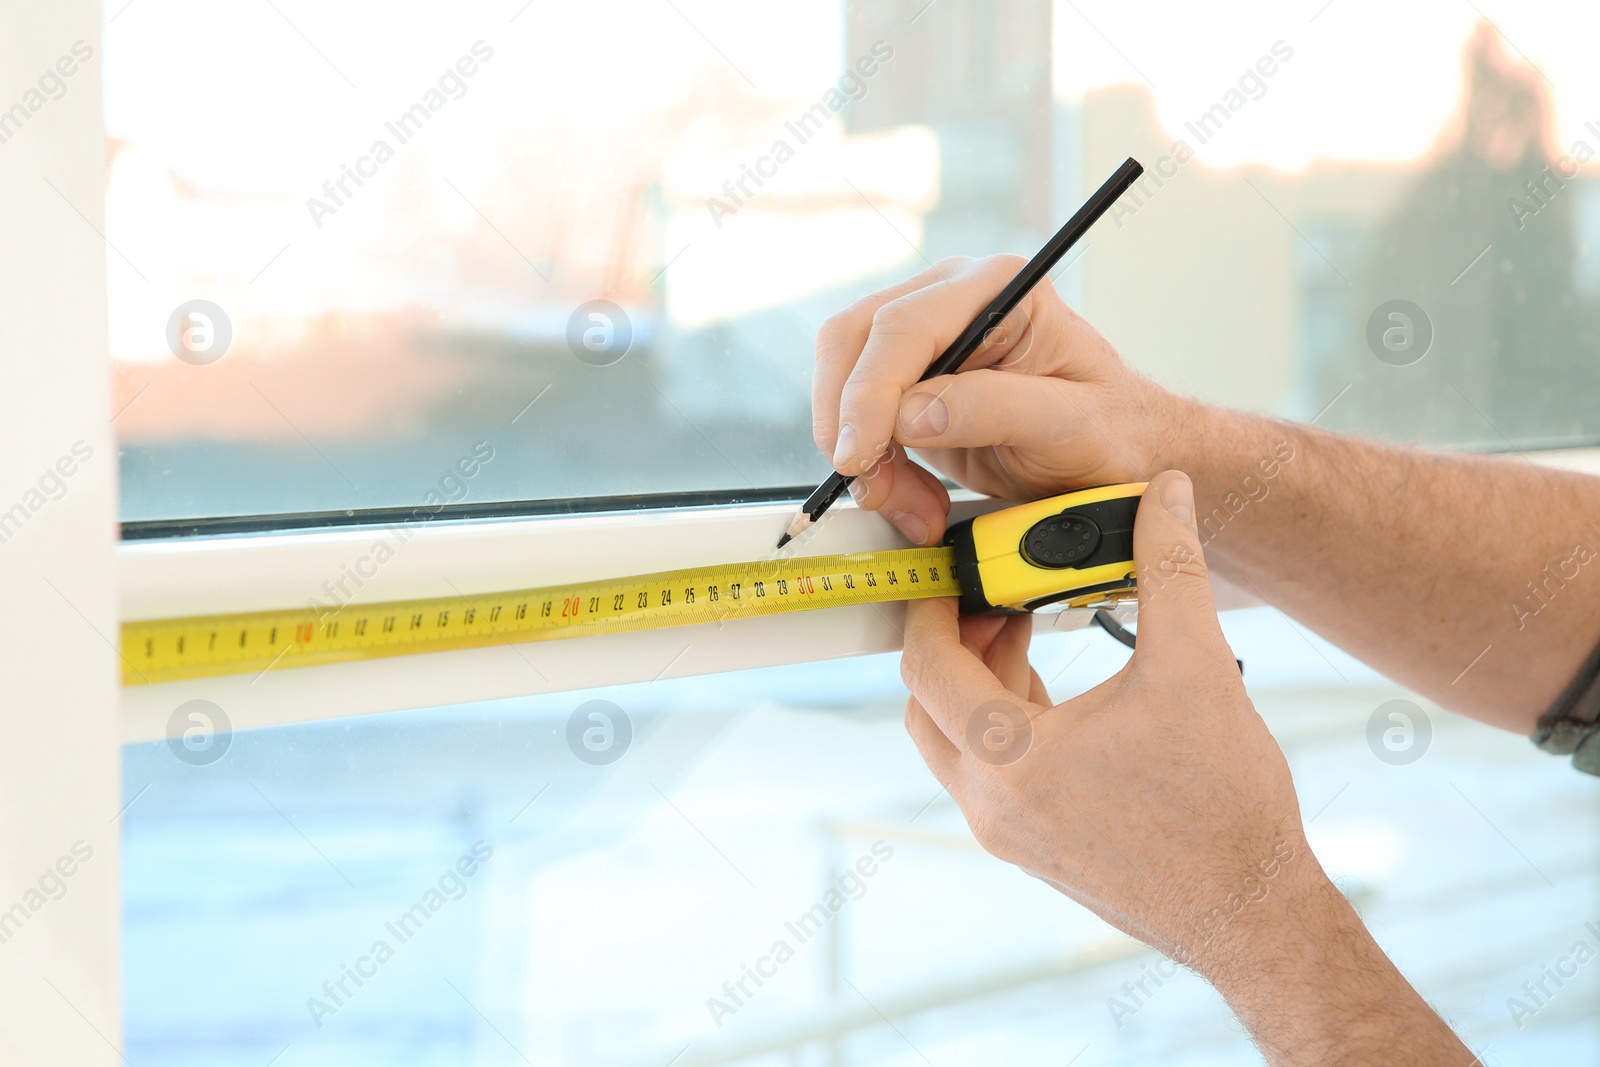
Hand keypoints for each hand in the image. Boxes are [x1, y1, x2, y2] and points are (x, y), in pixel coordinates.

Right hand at [812, 255, 1178, 545]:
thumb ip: (997, 409)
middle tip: (874, 487)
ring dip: (861, 453)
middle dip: (849, 422)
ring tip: (910, 505)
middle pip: (853, 340)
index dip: (869, 392)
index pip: (903, 326)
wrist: (1118, 451)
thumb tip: (911, 414)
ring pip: (843, 378)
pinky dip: (873, 465)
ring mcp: (926, 337)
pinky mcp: (909, 381)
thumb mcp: (1071, 425)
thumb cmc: (1111, 430)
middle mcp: (952, 298)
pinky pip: (857, 415)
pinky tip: (911, 498)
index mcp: (998, 287)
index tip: (859, 454)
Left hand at [899, 471, 1313, 968]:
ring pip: (953, 741)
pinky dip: (1002, 720)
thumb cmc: (1227, 805)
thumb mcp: (1197, 668)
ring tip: (1025, 626)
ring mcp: (1007, 833)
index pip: (928, 667)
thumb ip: (1170, 567)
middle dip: (950, 642)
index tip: (955, 568)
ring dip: (976, 682)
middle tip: (990, 595)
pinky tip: (1052, 687)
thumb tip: (1166, 489)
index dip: (934, 607)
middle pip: (926, 705)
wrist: (1254, 912)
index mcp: (1011, 760)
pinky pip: (988, 772)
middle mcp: (991, 804)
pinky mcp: (1031, 846)